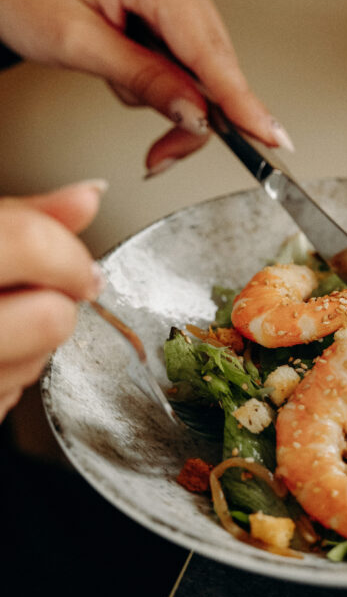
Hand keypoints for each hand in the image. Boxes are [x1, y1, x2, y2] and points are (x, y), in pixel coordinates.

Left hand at [0, 0, 292, 173]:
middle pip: (213, 65)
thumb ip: (143, 80)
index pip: (209, 51)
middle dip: (191, 114)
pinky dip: (165, 81)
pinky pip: (188, 57)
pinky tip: (128, 70)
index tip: (270, 135)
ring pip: (203, 67)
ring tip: (115, 82)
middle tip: (160, 157)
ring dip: (171, 97)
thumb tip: (196, 114)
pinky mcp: (174, 1)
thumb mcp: (76, 43)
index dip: (241, 101)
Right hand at [0, 180, 105, 420]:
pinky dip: (3, 378)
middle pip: (47, 318)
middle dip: (56, 306)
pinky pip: (2, 400)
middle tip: (35, 295)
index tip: (82, 270)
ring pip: (33, 366)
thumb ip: (18, 217)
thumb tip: (87, 196)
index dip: (69, 256)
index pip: (25, 243)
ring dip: (30, 346)